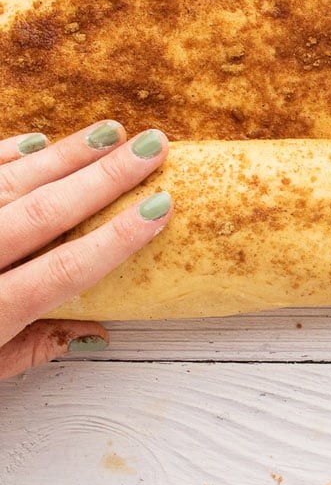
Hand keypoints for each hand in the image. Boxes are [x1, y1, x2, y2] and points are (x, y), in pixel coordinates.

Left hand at [0, 121, 171, 378]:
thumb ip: (25, 352)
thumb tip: (91, 332)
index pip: (65, 271)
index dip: (117, 238)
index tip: (161, 208)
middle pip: (41, 213)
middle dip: (103, 178)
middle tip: (151, 145)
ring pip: (3, 184)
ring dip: (61, 155)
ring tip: (107, 133)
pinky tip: (32, 142)